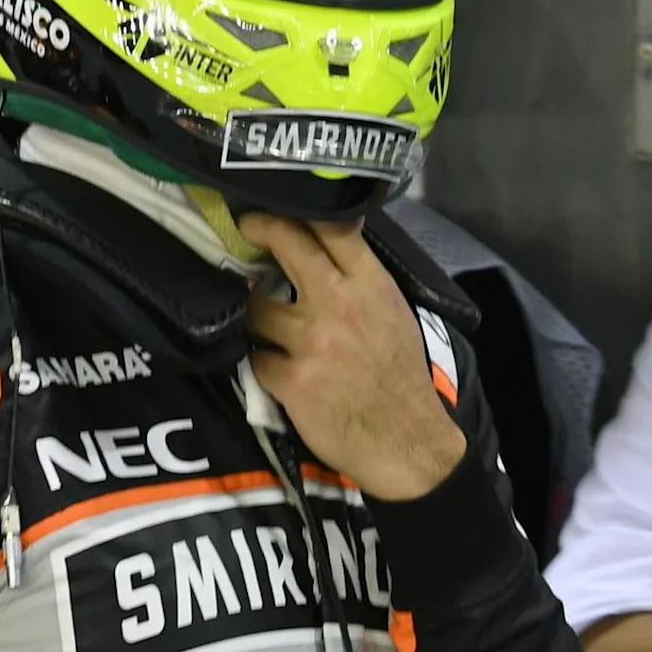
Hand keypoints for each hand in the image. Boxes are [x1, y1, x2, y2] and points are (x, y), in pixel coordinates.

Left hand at [236, 211, 467, 500]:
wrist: (406, 442)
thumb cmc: (399, 377)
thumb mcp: (394, 316)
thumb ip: (361, 282)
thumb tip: (326, 248)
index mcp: (372, 287)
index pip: (333, 229)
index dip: (294, 212)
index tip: (271, 209)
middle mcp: (340, 305)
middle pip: (288, 246)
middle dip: (259, 230)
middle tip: (245, 230)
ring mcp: (311, 342)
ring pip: (256, 307)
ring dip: (254, 315)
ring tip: (262, 323)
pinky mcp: (290, 379)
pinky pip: (256, 357)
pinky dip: (261, 362)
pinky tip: (273, 368)